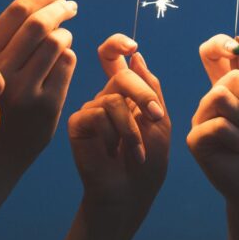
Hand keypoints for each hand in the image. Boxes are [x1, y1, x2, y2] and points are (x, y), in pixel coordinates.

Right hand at [0, 0, 78, 168]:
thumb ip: (4, 40)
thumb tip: (38, 2)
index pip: (17, 11)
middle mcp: (0, 71)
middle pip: (40, 23)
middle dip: (60, 7)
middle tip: (72, 3)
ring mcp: (24, 90)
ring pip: (57, 42)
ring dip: (65, 33)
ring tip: (63, 36)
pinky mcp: (45, 106)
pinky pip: (67, 64)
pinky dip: (68, 56)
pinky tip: (62, 61)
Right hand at [67, 34, 169, 219]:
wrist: (129, 195)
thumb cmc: (148, 163)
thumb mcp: (160, 122)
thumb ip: (151, 88)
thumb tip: (136, 55)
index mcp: (126, 94)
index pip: (114, 58)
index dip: (117, 44)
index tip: (132, 46)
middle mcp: (106, 97)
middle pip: (121, 75)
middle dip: (143, 95)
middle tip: (156, 116)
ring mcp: (91, 110)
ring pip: (113, 99)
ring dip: (132, 128)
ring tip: (136, 152)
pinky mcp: (78, 123)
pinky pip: (97, 114)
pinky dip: (114, 135)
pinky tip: (113, 153)